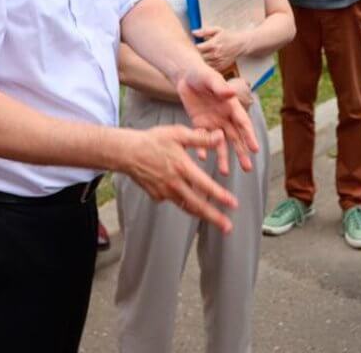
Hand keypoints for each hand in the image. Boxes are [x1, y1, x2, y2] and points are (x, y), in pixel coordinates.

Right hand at [123, 125, 238, 232]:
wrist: (127, 152)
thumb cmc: (153, 141)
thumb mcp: (178, 134)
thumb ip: (201, 139)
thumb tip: (219, 137)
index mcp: (182, 167)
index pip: (205, 186)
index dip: (220, 196)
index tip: (233, 204)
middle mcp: (174, 183)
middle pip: (197, 205)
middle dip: (214, 217)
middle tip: (228, 227)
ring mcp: (165, 192)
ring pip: (186, 206)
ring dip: (201, 214)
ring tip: (215, 220)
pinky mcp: (157, 196)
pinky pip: (173, 200)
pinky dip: (182, 199)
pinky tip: (184, 193)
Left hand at [176, 64, 259, 175]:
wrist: (186, 76)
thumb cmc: (202, 74)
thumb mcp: (210, 78)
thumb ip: (220, 87)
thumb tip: (230, 93)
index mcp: (232, 106)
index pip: (243, 123)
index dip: (249, 136)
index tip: (255, 149)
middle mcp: (225, 116)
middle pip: (235, 137)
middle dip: (241, 152)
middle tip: (247, 168)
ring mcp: (213, 122)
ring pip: (219, 142)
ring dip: (223, 157)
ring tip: (225, 172)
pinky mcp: (199, 124)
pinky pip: (200, 139)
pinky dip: (201, 148)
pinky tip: (202, 159)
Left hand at [193, 26, 247, 72]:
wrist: (240, 44)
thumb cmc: (227, 36)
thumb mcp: (217, 30)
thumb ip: (204, 31)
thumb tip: (193, 32)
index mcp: (213, 44)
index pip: (198, 48)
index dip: (195, 46)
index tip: (196, 44)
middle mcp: (216, 54)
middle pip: (200, 57)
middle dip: (197, 54)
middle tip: (198, 51)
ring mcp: (218, 61)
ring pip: (204, 63)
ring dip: (202, 60)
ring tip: (203, 55)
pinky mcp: (221, 66)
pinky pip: (210, 68)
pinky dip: (207, 65)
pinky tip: (208, 60)